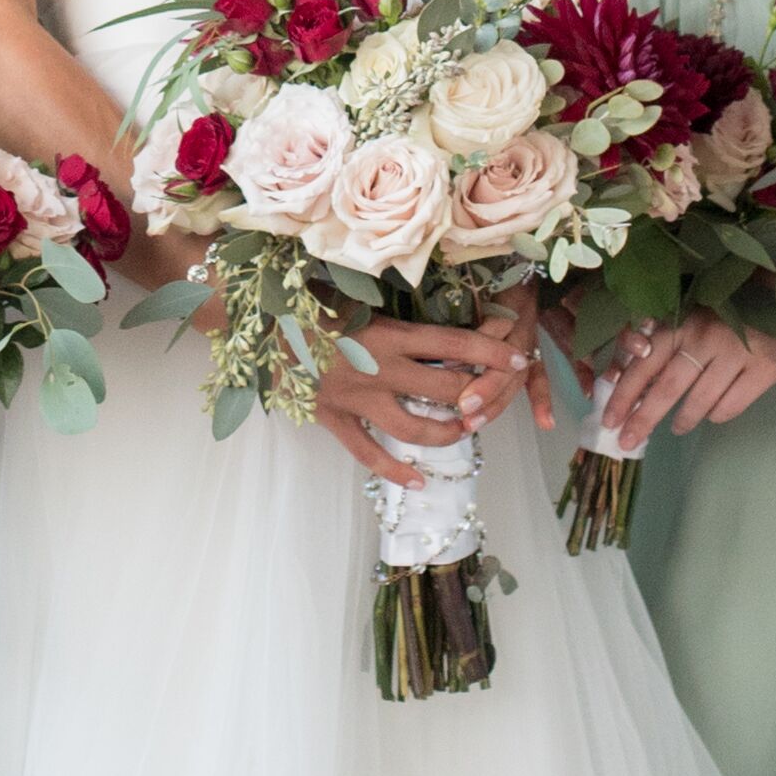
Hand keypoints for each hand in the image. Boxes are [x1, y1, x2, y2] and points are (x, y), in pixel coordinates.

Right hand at [318, 307, 527, 480]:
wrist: (255, 322)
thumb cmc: (309, 300)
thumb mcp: (357, 296)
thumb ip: (395, 310)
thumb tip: (443, 311)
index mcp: (387, 332)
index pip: (453, 344)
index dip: (492, 353)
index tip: (519, 357)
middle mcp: (377, 368)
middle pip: (444, 388)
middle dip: (478, 396)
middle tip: (495, 401)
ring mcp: (355, 398)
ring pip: (414, 427)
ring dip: (446, 433)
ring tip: (464, 433)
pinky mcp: (332, 418)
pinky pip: (367, 453)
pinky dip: (394, 470)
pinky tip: (418, 479)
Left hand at [588, 316, 775, 444]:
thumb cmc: (733, 302)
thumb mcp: (695, 311)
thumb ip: (668, 338)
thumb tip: (631, 376)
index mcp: (683, 321)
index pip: (644, 364)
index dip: (623, 395)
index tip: (609, 421)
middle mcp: (707, 337)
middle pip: (667, 388)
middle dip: (643, 420)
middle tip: (627, 442)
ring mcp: (737, 353)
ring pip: (700, 402)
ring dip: (684, 420)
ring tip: (677, 427)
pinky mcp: (766, 368)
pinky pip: (732, 405)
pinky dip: (717, 415)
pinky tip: (712, 414)